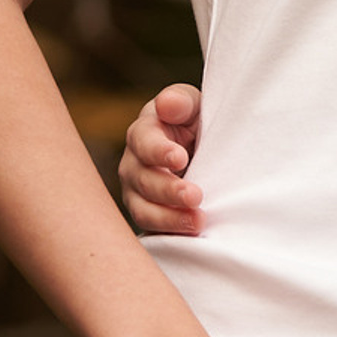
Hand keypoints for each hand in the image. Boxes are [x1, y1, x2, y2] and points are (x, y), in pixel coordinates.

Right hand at [121, 82, 204, 234]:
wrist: (203, 150)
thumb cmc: (195, 122)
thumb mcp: (193, 104)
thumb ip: (180, 101)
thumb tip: (167, 105)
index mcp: (143, 132)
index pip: (143, 142)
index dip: (160, 151)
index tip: (181, 158)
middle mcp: (133, 164)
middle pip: (143, 180)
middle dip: (169, 190)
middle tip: (196, 196)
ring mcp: (137, 193)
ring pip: (144, 210)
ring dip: (170, 218)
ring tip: (198, 222)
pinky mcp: (149, 215)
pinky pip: (153, 230)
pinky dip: (171, 233)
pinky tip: (192, 235)